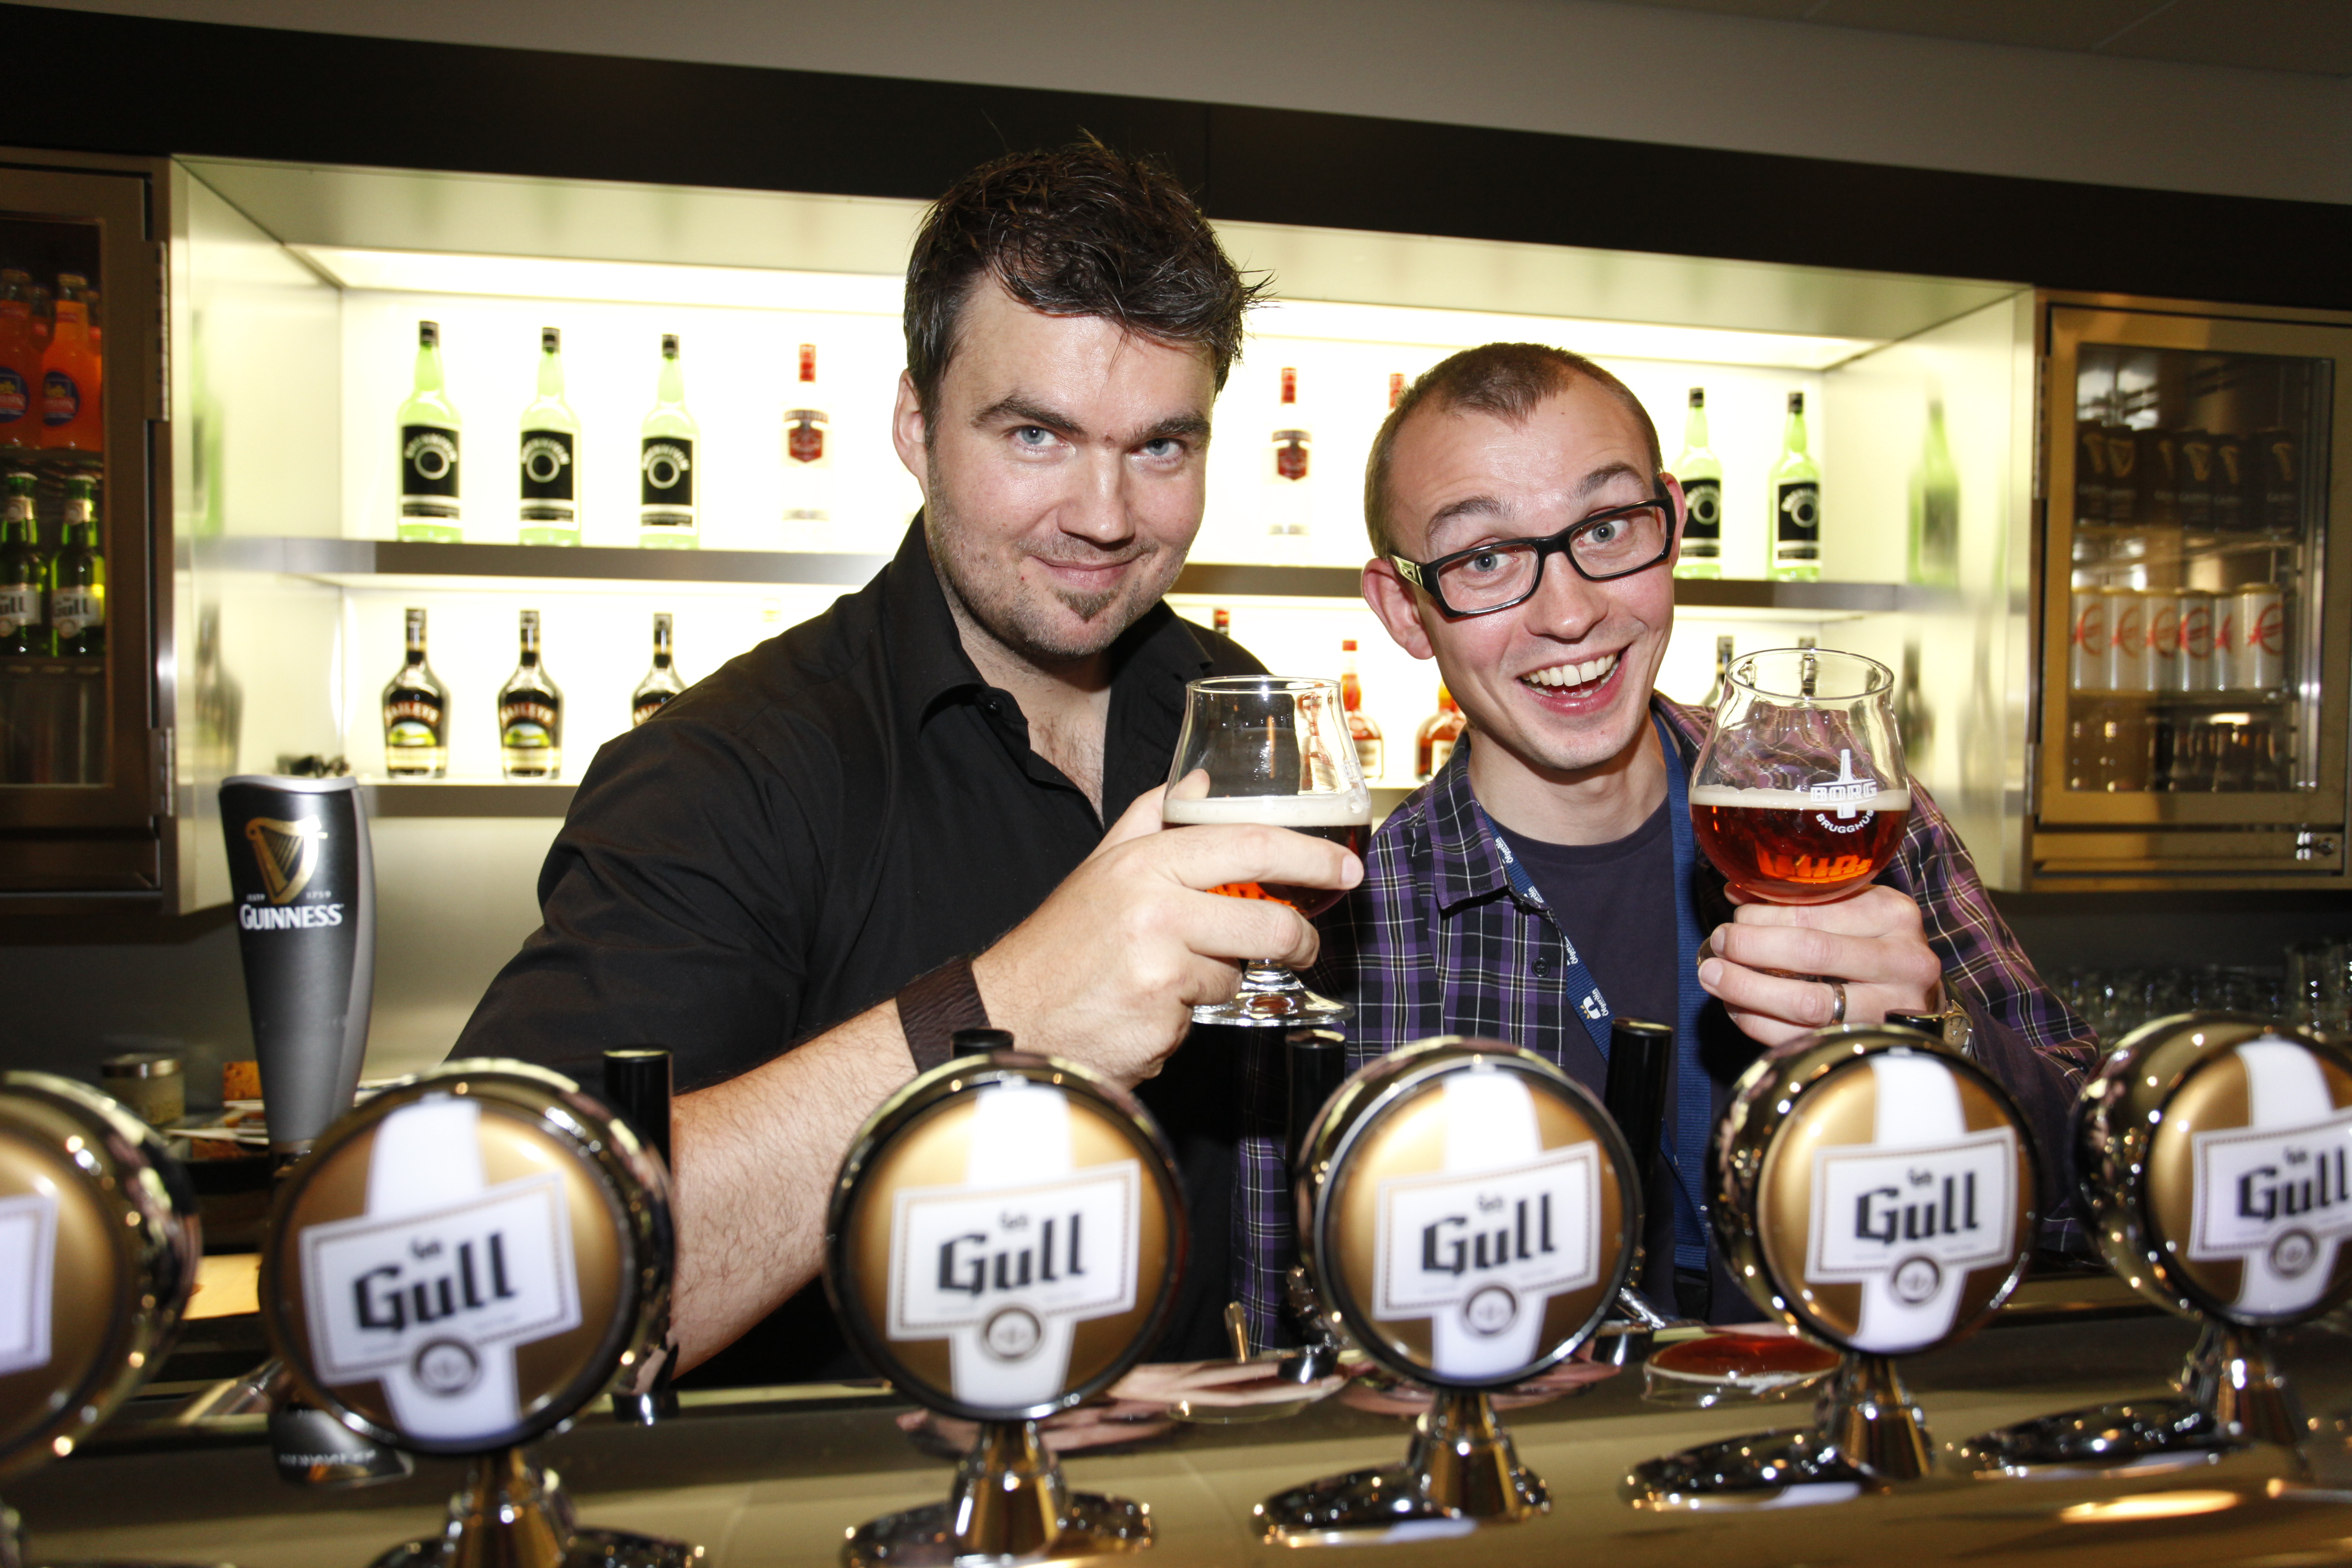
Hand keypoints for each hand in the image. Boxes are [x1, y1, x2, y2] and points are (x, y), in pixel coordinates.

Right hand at [971, 784, 1361, 1086]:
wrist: (1011, 1013)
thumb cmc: (1063, 943)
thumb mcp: (1102, 867)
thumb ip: (1151, 818)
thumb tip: (1200, 782)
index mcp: (1145, 861)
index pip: (1250, 842)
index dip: (1309, 854)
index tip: (1344, 867)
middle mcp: (1154, 907)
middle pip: (1268, 919)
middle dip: (1300, 937)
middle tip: (1305, 944)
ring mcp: (1160, 965)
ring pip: (1240, 971)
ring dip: (1223, 979)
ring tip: (1176, 978)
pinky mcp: (1162, 1017)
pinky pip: (1209, 1013)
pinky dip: (1190, 1014)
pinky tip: (1151, 1008)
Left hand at [1695, 883, 1942, 1048]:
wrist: (1919, 997)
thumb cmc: (1875, 945)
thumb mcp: (1851, 908)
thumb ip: (1801, 899)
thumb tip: (1738, 891)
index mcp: (1893, 915)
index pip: (1814, 913)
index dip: (1762, 916)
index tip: (1734, 916)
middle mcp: (1902, 961)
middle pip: (1811, 954)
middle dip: (1750, 948)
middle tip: (1717, 945)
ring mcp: (1891, 1008)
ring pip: (1807, 1003)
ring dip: (1747, 989)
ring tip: (1715, 976)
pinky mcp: (1869, 1043)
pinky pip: (1803, 1037)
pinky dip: (1760, 1024)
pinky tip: (1738, 1008)